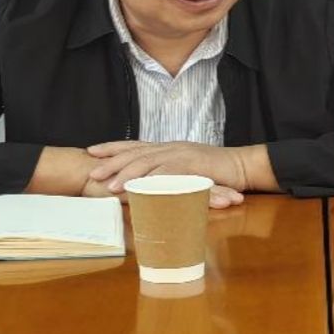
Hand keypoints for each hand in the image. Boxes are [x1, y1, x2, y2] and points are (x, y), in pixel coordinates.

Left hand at [86, 141, 247, 208]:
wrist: (241, 165)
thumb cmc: (215, 170)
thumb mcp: (186, 169)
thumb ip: (168, 172)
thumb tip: (150, 182)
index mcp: (167, 147)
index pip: (134, 145)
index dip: (113, 148)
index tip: (92, 152)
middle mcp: (170, 147)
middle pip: (135, 152)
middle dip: (112, 162)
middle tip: (92, 171)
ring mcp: (180, 154)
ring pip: (147, 161)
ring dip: (127, 173)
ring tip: (111, 185)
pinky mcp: (191, 165)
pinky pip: (167, 172)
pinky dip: (151, 180)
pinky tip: (140, 188)